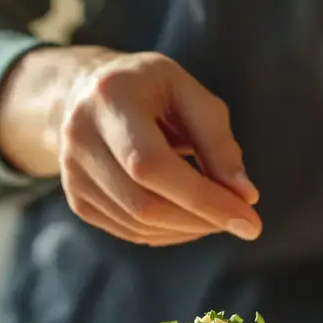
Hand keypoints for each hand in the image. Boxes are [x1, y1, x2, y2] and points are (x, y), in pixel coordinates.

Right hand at [57, 50, 260, 244]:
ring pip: (138, 225)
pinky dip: (169, 232)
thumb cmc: (151, 90)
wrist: (87, 92)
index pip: (152, 165)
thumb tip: (244, 197)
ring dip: (189, 229)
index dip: (202, 198)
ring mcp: (72, 173)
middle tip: (241, 218)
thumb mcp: (189, 94)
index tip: (249, 221)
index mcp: (110, 98)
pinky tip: (189, 215)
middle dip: (201, 219)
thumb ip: (218, 142)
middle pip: (143, 203)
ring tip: (217, 211)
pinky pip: (130, 231)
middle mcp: (79, 137)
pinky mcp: (77, 199)